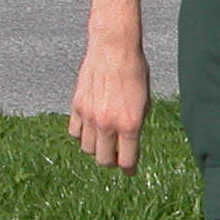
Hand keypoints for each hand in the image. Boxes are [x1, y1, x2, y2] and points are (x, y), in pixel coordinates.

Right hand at [68, 41, 150, 170]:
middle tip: (116, 156)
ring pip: (87, 149)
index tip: (129, 170)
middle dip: (111, 162)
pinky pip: (75, 133)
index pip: (126, 161)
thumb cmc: (135, 72)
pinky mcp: (77, 106)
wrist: (114, 49)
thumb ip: (136, 124)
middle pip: (104, 160)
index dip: (129, 169)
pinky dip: (82, 135)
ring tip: (104, 140)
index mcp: (130, 125)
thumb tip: (129, 142)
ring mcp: (90, 116)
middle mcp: (108, 124)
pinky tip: (90, 128)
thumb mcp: (145, 101)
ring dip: (96, 148)